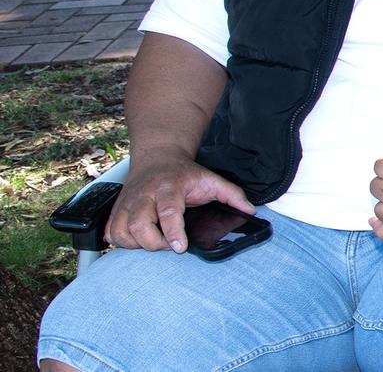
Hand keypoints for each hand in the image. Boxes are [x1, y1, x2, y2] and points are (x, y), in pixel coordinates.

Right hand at [106, 151, 253, 252]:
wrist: (158, 157)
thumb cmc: (184, 173)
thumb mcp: (211, 179)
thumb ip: (232, 195)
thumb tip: (250, 210)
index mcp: (169, 187)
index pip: (168, 212)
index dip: (173, 232)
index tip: (180, 247)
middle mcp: (145, 195)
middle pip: (139, 226)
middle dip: (154, 243)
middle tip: (170, 245)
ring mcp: (127, 202)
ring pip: (121, 231)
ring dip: (136, 244)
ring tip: (155, 241)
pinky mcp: (117, 209)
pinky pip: (110, 232)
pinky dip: (120, 241)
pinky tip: (136, 240)